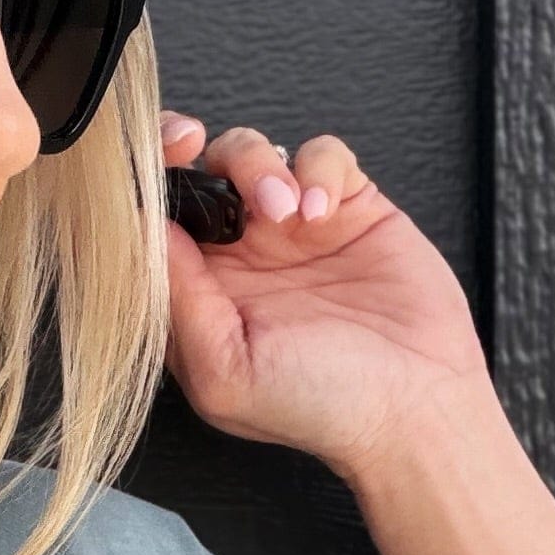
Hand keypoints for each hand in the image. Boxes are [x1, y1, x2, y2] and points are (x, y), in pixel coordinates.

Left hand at [157, 110, 493, 479]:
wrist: (414, 405)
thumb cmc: (319, 406)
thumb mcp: (224, 369)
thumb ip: (177, 299)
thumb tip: (140, 230)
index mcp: (197, 295)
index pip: (151, 223)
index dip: (142, 185)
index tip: (151, 170)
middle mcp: (236, 257)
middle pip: (191, 172)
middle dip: (183, 148)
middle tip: (193, 147)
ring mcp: (290, 229)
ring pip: (249, 152)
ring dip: (256, 165)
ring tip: (284, 212)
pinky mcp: (347, 207)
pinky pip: (320, 154)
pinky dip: (318, 169)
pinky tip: (322, 213)